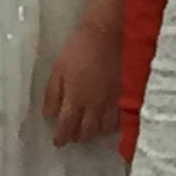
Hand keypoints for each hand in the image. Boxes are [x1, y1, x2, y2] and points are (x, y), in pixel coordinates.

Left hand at [41, 12, 118, 145]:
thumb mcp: (58, 70)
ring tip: (90, 129)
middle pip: (87, 132)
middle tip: (73, 136)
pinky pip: (121, 119)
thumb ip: (52, 95)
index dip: (61, 137)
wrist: (108, 34)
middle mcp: (94, 107)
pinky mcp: (126, 96)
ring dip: (95, 132)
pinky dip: (113, 125)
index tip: (58, 142)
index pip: (67, 127)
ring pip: (104, 129)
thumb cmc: (79, 49)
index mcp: (75, 100)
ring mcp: (112, 103)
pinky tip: (109, 121)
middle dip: (78, 136)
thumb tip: (49, 115)